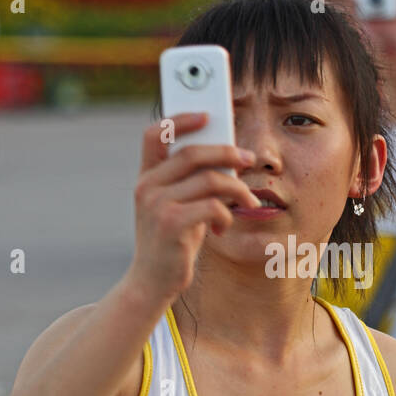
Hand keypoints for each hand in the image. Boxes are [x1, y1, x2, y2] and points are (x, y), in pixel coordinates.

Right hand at [125, 114, 260, 308]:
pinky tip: (223, 226)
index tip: (207, 114)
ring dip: (237, 190)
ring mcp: (157, 205)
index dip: (180, 119)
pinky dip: (227, 215)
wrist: (152, 281)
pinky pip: (213, 206)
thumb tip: (228, 156)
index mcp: (146, 177)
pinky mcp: (171, 225)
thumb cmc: (171, 240)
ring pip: (210, 180)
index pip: (154, 134)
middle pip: (192, 153)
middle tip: (249, 160)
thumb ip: (190, 181)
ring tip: (248, 202)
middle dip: (227, 153)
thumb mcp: (175, 205)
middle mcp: (147, 187)